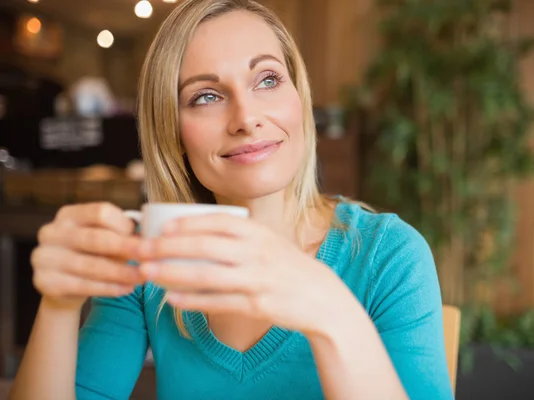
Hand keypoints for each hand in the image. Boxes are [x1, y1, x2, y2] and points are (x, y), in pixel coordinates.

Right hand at [31, 202, 143, 310]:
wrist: (65, 286)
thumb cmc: (92, 255)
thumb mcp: (104, 238)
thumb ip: (122, 234)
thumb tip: (149, 238)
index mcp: (69, 214)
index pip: (100, 212)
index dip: (125, 225)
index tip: (145, 238)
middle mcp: (51, 232)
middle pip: (96, 238)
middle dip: (127, 249)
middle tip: (150, 257)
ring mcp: (44, 257)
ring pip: (91, 265)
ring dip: (122, 272)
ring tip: (143, 277)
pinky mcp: (45, 281)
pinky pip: (83, 285)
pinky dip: (109, 288)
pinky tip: (126, 288)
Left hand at [137, 213, 360, 336]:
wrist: (320, 296)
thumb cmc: (286, 266)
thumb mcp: (268, 241)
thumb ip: (238, 235)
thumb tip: (193, 232)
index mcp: (259, 232)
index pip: (219, 221)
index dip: (188, 223)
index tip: (162, 227)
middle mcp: (257, 252)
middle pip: (206, 246)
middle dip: (169, 247)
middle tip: (142, 249)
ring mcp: (257, 279)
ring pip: (207, 275)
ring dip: (173, 274)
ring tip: (147, 273)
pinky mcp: (257, 304)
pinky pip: (217, 302)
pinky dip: (192, 300)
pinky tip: (172, 298)